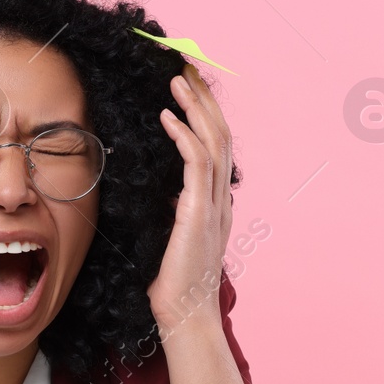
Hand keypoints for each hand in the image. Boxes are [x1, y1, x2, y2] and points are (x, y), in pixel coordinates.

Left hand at [147, 66, 233, 333]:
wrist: (185, 317)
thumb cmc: (173, 285)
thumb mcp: (171, 237)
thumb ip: (174, 211)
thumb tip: (162, 190)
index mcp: (216, 203)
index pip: (216, 145)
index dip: (205, 113)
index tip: (188, 87)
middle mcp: (221, 199)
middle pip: (220, 133)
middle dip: (204, 97)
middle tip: (186, 66)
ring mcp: (214, 205)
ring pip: (213, 140)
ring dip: (195, 106)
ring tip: (178, 78)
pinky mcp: (198, 214)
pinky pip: (196, 164)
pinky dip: (184, 135)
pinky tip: (168, 116)